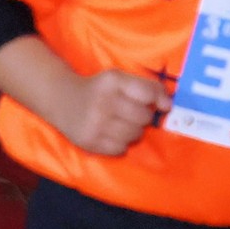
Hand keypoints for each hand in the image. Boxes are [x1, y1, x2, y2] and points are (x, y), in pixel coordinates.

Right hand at [58, 70, 172, 156]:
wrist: (61, 100)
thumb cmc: (98, 89)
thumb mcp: (119, 79)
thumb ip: (146, 87)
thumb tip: (168, 105)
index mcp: (112, 81)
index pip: (148, 93)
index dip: (159, 100)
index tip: (161, 105)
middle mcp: (103, 101)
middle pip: (144, 117)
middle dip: (142, 116)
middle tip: (130, 113)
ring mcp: (95, 123)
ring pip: (134, 135)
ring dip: (132, 131)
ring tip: (120, 124)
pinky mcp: (89, 142)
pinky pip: (121, 149)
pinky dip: (120, 144)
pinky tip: (110, 134)